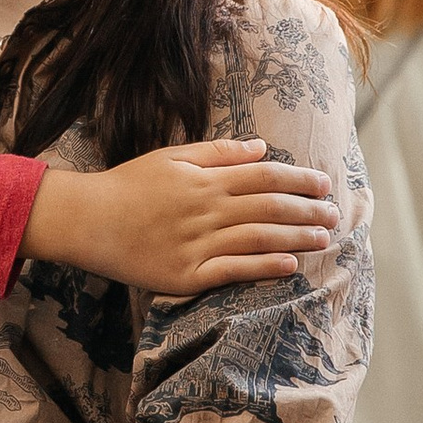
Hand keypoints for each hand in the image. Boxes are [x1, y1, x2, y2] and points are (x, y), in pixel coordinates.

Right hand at [34, 137, 336, 296]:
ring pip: (259, 238)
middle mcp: (207, 210)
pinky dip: (265, 267)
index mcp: (206, 179)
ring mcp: (197, 244)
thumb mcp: (172, 156)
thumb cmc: (129, 185)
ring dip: (296, 237)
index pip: (266, 176)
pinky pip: (234, 271)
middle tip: (335, 214)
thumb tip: (260, 147)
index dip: (299, 179)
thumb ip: (218, 152)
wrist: (88, 220)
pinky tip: (290, 265)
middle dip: (308, 210)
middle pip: (270, 207)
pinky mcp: (186, 275)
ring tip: (324, 239)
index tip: (324, 183)